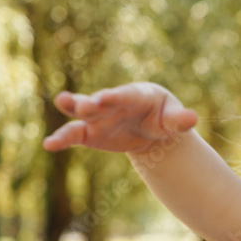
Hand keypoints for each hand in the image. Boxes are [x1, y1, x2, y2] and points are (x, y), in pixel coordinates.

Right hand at [41, 82, 197, 153]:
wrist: (149, 127)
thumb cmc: (163, 117)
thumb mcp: (173, 119)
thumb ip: (179, 120)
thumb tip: (192, 119)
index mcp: (136, 95)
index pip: (125, 96)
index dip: (115, 97)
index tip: (105, 98)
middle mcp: (113, 102)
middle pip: (99, 100)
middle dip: (91, 102)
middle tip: (81, 104)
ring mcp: (99, 117)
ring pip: (82, 112)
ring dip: (72, 108)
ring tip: (61, 102)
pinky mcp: (91, 133)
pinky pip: (74, 135)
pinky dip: (61, 140)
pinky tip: (49, 145)